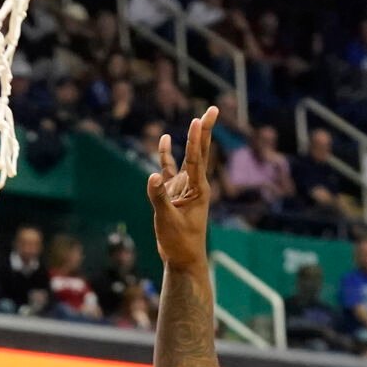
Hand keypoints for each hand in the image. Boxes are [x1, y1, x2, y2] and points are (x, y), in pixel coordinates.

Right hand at [148, 107, 219, 268]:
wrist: (183, 258)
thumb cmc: (179, 242)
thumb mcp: (168, 220)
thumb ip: (159, 198)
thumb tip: (152, 176)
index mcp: (198, 189)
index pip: (196, 158)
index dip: (196, 138)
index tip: (198, 120)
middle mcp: (195, 184)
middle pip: (200, 151)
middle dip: (205, 130)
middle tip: (214, 108)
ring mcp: (185, 187)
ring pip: (187, 157)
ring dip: (191, 139)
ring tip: (197, 119)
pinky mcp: (174, 193)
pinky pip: (170, 170)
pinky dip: (165, 156)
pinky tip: (163, 140)